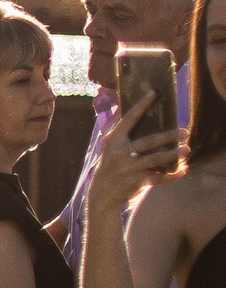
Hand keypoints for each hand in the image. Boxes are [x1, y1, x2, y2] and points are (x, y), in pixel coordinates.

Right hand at [85, 93, 184, 218]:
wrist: (101, 194)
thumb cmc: (111, 166)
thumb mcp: (110, 148)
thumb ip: (120, 132)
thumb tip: (126, 109)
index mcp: (113, 140)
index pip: (128, 119)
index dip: (141, 105)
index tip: (154, 93)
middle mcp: (120, 153)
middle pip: (148, 141)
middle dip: (168, 136)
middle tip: (184, 131)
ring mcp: (128, 168)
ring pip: (155, 159)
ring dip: (173, 155)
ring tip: (187, 149)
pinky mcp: (136, 182)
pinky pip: (158, 177)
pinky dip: (172, 175)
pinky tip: (183, 170)